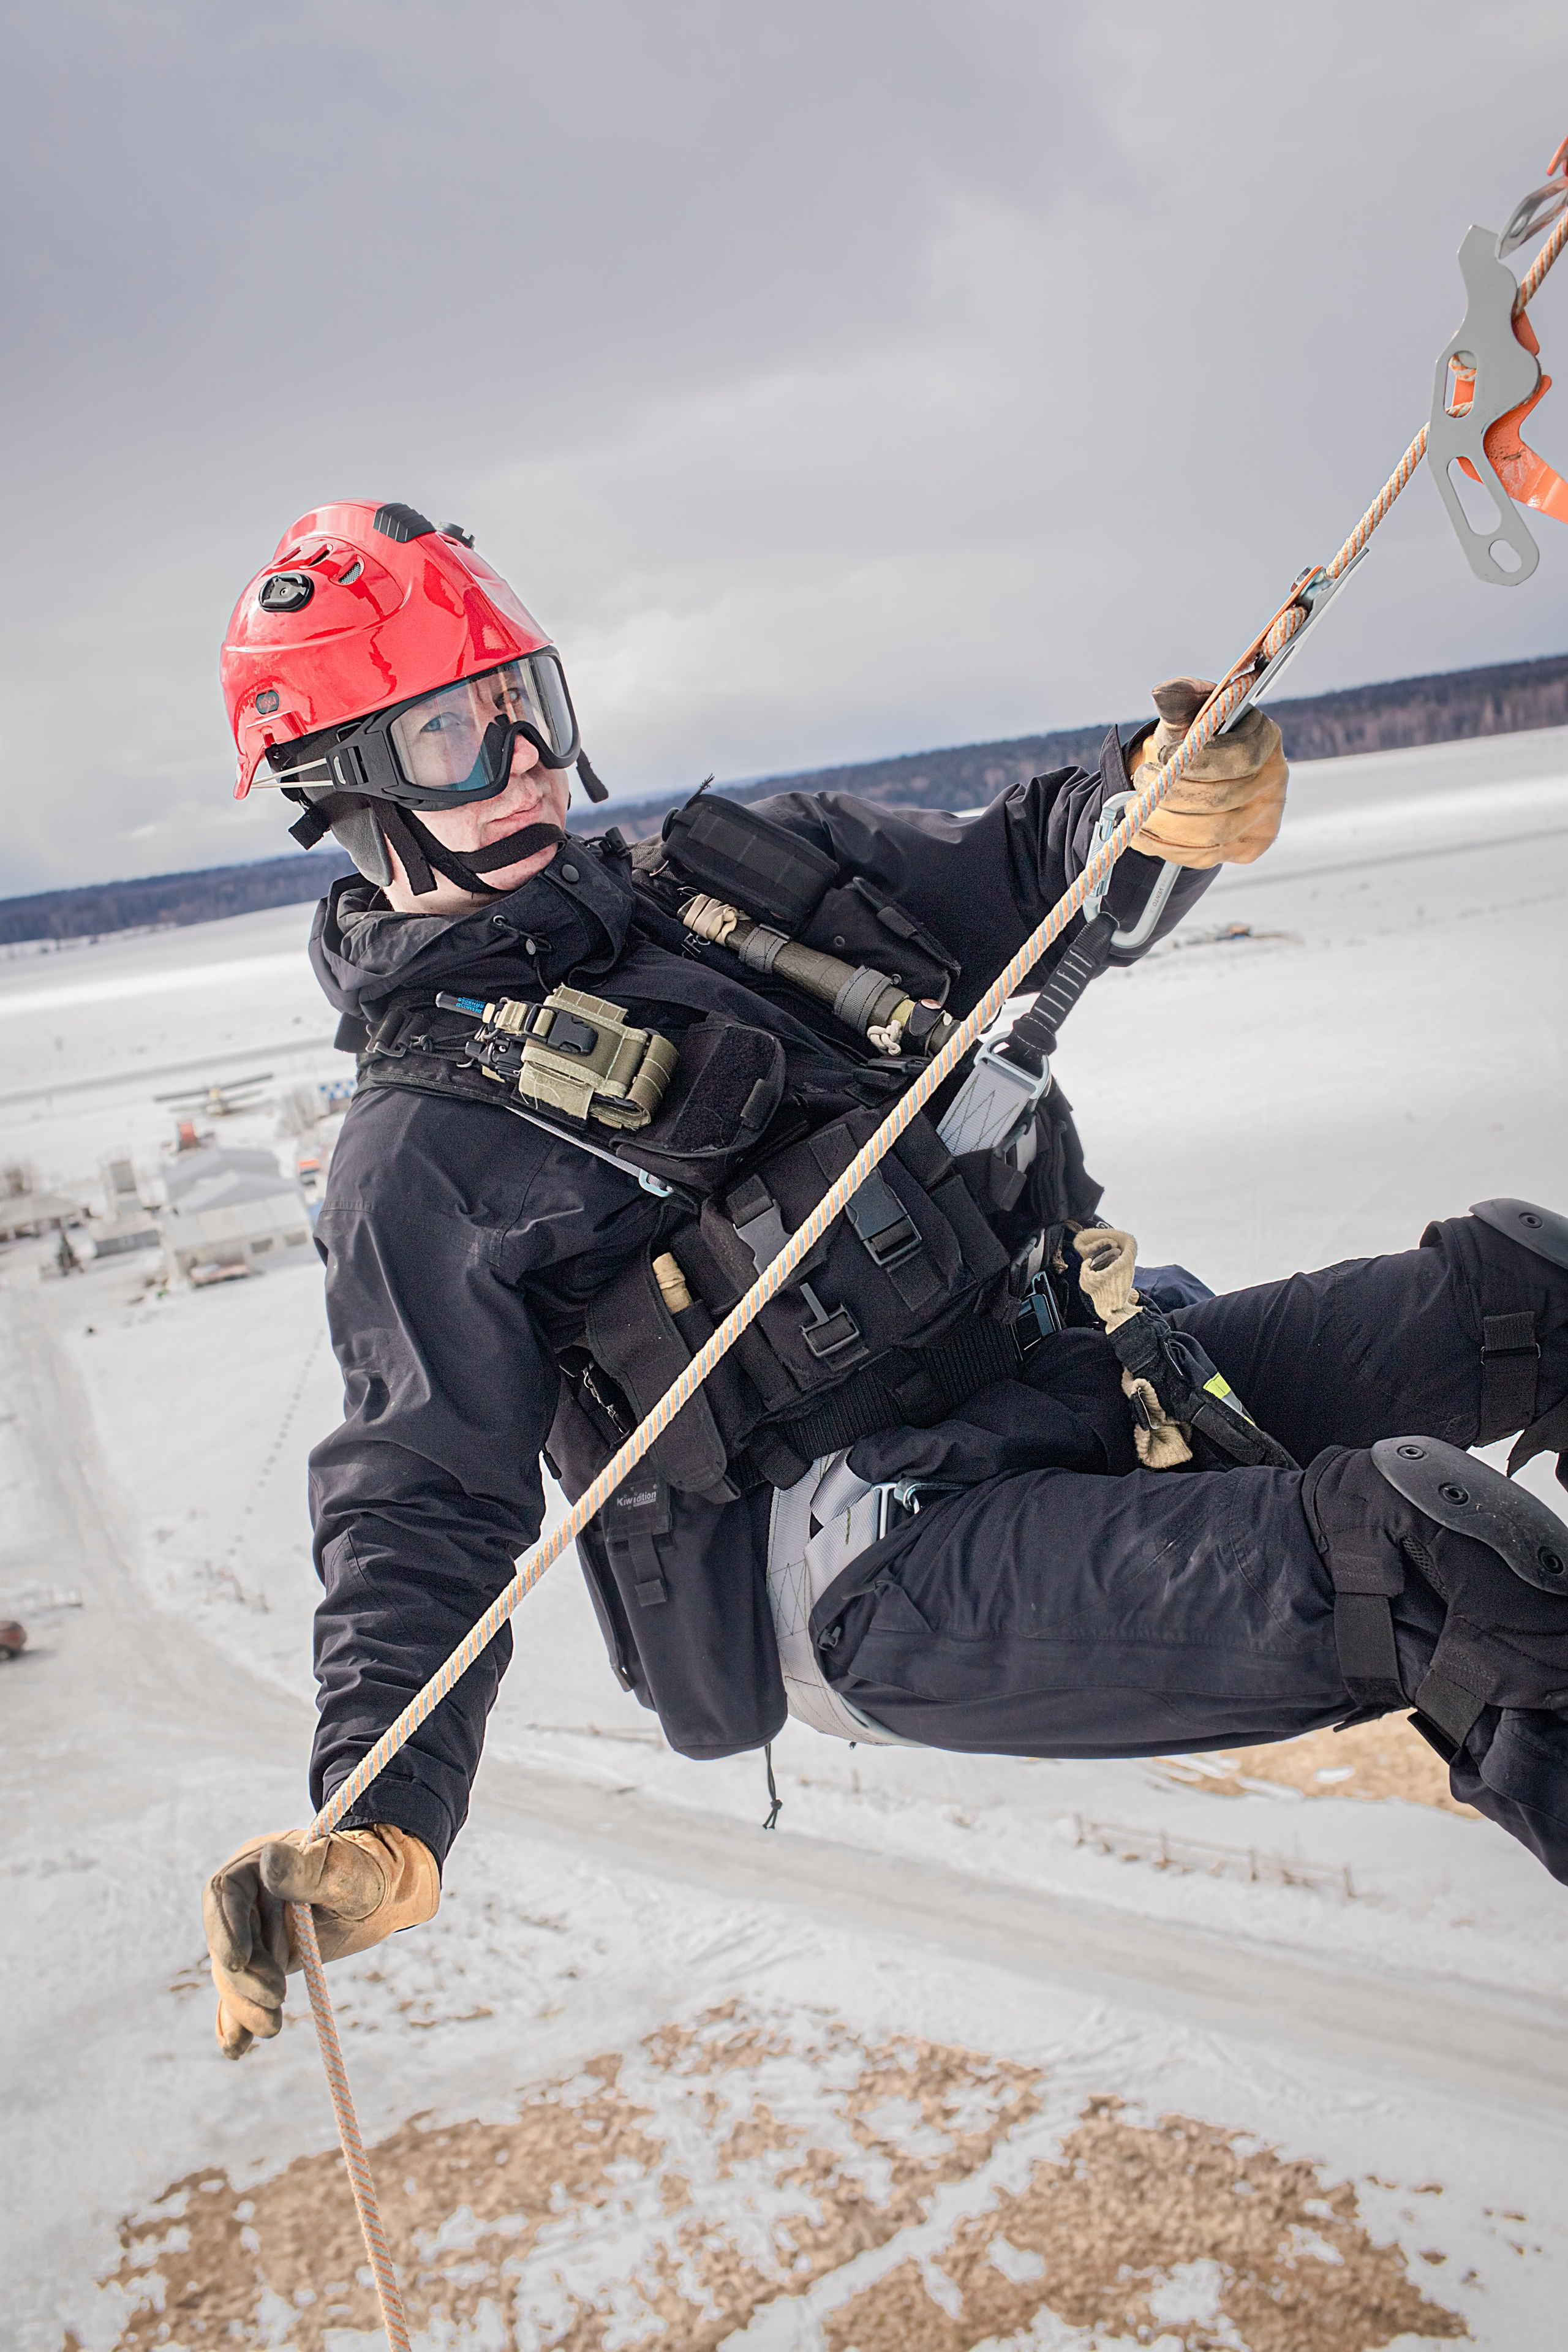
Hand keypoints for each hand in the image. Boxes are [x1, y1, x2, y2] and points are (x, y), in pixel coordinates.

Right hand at [202, 1823, 438, 2058]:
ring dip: (245, 2004)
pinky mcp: (262, 1964)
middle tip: (276, 2000)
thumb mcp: (347, 1872)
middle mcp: (247, 1900)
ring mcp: (253, 1934)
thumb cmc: (369, 1874)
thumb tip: (269, 1858)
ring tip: (272, 2027)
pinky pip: (241, 1992)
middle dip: (243, 1976)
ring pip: (234, 1973)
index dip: (226, 1930)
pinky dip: (237, 2020)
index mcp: (258, 1865)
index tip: (240, 1962)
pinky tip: (236, 2048)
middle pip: (227, 1940)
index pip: (223, 1894)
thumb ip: (311, 1870)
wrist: (386, 1895)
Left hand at [1128, 677, 1287, 867]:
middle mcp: (1274, 782)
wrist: (1197, 772)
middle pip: (1221, 801)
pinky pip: (1205, 856)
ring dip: (1164, 824)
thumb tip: (1162, 692)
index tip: (1163, 756)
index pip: (1239, 758)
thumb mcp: (1188, 711)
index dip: (1197, 762)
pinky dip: (1166, 846)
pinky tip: (1144, 830)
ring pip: (1210, 835)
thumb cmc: (1196, 737)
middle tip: (1140, 781)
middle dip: (1171, 794)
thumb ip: (1178, 698)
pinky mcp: (1247, 847)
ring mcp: (1264, 820)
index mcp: (1266, 740)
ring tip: (1136, 808)